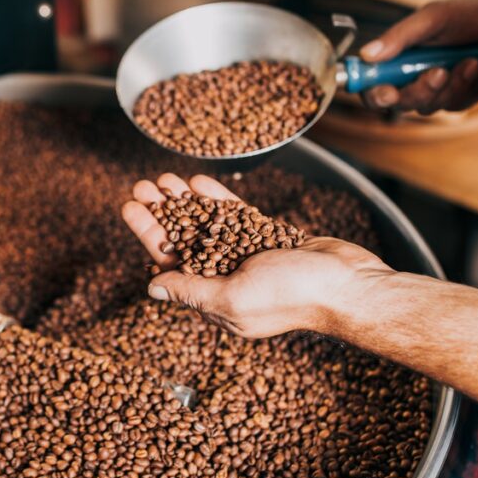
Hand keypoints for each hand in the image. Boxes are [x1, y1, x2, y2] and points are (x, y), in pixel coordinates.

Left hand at [121, 173, 394, 337]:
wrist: (348, 284)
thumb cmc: (293, 295)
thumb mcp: (232, 296)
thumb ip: (192, 291)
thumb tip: (152, 289)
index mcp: (215, 300)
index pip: (169, 262)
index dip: (148, 234)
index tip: (129, 208)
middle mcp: (227, 278)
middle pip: (183, 240)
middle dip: (161, 213)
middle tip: (140, 186)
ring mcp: (249, 257)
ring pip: (207, 224)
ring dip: (185, 202)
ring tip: (164, 177)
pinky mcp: (269, 238)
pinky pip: (236, 216)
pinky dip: (218, 200)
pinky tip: (198, 182)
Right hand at [359, 0, 477, 113]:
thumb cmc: (473, 16)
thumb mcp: (433, 18)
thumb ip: (399, 37)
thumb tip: (366, 54)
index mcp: (397, 55)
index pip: (370, 83)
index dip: (372, 92)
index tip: (388, 91)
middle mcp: (410, 76)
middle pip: (398, 103)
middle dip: (421, 90)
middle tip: (439, 72)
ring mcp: (433, 91)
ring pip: (429, 106)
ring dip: (455, 84)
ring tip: (474, 60)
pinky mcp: (456, 99)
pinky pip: (456, 104)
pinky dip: (474, 85)